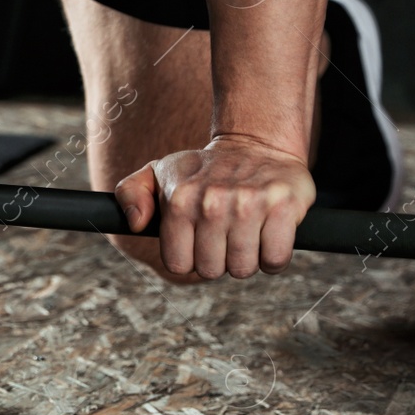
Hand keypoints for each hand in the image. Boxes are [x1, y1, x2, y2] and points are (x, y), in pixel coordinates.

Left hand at [115, 135, 314, 278]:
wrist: (257, 144)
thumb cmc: (203, 169)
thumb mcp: (157, 172)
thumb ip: (130, 194)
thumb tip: (136, 223)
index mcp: (180, 200)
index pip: (178, 264)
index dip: (189, 259)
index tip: (197, 243)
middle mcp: (212, 202)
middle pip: (211, 270)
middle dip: (218, 261)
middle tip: (224, 237)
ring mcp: (250, 204)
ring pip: (243, 268)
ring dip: (246, 260)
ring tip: (245, 235)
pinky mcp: (284, 206)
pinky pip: (276, 259)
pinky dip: (273, 257)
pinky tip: (268, 238)